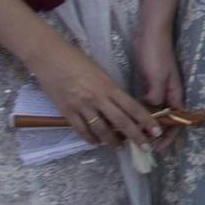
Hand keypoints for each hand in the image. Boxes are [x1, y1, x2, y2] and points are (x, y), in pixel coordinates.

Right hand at [28, 37, 162, 146]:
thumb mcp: (99, 72)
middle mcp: (97, 98)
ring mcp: (81, 106)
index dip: (146, 121)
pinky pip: (81, 130)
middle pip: (121, 121)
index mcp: (108, 86)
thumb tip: (120, 105)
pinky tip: (96, 142)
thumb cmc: (75, 59)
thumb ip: (110, 89)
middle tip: (144, 147)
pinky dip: (90, 138)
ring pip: (101, 130)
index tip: (156, 131)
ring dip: (111, 141)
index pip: (132, 106)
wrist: (48, 56)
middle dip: (135, 136)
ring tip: (118, 146)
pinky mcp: (66, 111)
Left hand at [132, 16, 185, 149]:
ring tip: (133, 136)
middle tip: (142, 146)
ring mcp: (159, 88)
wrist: (151, 31)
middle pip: (166, 120)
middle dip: (157, 135)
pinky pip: (146, 103)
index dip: (168, 137)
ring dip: (147, 125)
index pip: (176, 122)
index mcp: (175, 94)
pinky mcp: (149, 82)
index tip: (156, 149)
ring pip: (155, 113)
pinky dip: (140, 112)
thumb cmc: (156, 53)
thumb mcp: (157, 76)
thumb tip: (151, 114)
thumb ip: (156, 97)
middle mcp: (169, 94)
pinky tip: (129, 117)